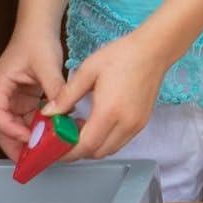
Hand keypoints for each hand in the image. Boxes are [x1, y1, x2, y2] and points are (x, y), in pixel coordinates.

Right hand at [0, 29, 66, 158]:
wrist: (40, 27)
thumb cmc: (36, 40)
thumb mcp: (47, 65)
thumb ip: (54, 89)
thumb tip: (62, 111)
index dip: (10, 130)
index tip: (28, 139)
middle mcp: (3, 93)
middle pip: (4, 125)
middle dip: (15, 144)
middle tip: (30, 161)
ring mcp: (14, 96)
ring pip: (17, 124)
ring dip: (28, 138)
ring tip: (41, 153)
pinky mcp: (26, 96)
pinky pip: (29, 117)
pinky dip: (38, 127)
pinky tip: (50, 136)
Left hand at [41, 28, 169, 159]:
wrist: (154, 50)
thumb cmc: (122, 55)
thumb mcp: (87, 70)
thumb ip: (66, 95)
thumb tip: (49, 113)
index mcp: (109, 111)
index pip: (85, 146)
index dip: (67, 152)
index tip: (52, 147)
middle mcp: (126, 123)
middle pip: (97, 153)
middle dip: (77, 151)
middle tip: (63, 137)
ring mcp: (136, 125)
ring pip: (109, 150)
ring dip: (92, 146)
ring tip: (79, 130)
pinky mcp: (142, 122)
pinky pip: (120, 141)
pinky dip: (105, 140)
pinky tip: (96, 124)